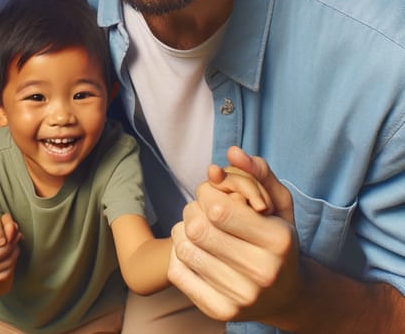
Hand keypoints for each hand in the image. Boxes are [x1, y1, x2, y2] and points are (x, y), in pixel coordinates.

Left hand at [168, 148, 300, 322]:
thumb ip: (258, 172)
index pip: (218, 207)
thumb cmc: (277, 239)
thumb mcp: (278, 203)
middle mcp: (262, 272)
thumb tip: (232, 151)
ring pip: (184, 248)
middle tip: (202, 211)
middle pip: (197, 228)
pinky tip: (196, 252)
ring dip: (183, 231)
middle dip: (192, 210)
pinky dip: (178, 254)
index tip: (214, 194)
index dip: (207, 193)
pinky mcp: (220, 312)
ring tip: (199, 230)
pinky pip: (177, 272)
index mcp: (278, 241)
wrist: (287, 295)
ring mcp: (241, 297)